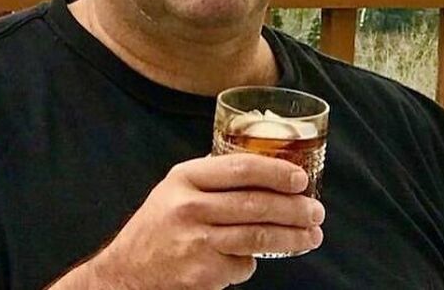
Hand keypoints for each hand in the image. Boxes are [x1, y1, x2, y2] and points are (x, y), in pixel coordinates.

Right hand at [86, 153, 324, 289]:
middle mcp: (190, 207)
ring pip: (257, 237)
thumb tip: (265, 168)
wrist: (127, 270)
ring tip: (312, 236)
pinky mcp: (202, 275)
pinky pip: (243, 265)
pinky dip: (253, 261)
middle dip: (294, 208)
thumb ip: (212, 176)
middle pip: (255, 205)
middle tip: (317, 211)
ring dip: (292, 237)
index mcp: (185, 178)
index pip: (239, 169)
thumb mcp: (176, 187)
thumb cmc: (159, 223)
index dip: (275, 172)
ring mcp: (197, 243)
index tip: (300, 177)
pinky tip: (255, 257)